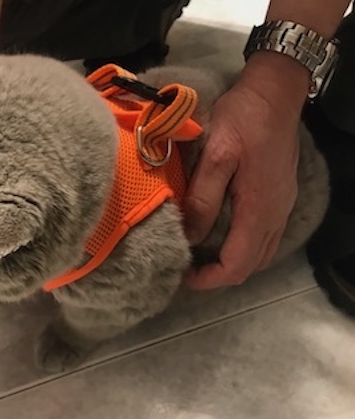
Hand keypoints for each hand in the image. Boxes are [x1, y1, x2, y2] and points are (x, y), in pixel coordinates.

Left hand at [183, 52, 309, 288]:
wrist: (275, 93)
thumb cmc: (243, 119)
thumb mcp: (216, 154)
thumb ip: (203, 198)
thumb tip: (190, 236)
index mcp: (258, 209)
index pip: (237, 265)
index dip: (210, 279)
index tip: (184, 276)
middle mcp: (275, 215)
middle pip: (250, 265)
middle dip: (219, 274)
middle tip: (190, 266)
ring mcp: (282, 206)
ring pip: (259, 253)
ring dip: (232, 261)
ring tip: (202, 254)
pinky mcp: (281, 196)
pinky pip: (265, 236)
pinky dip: (243, 246)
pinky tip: (223, 233)